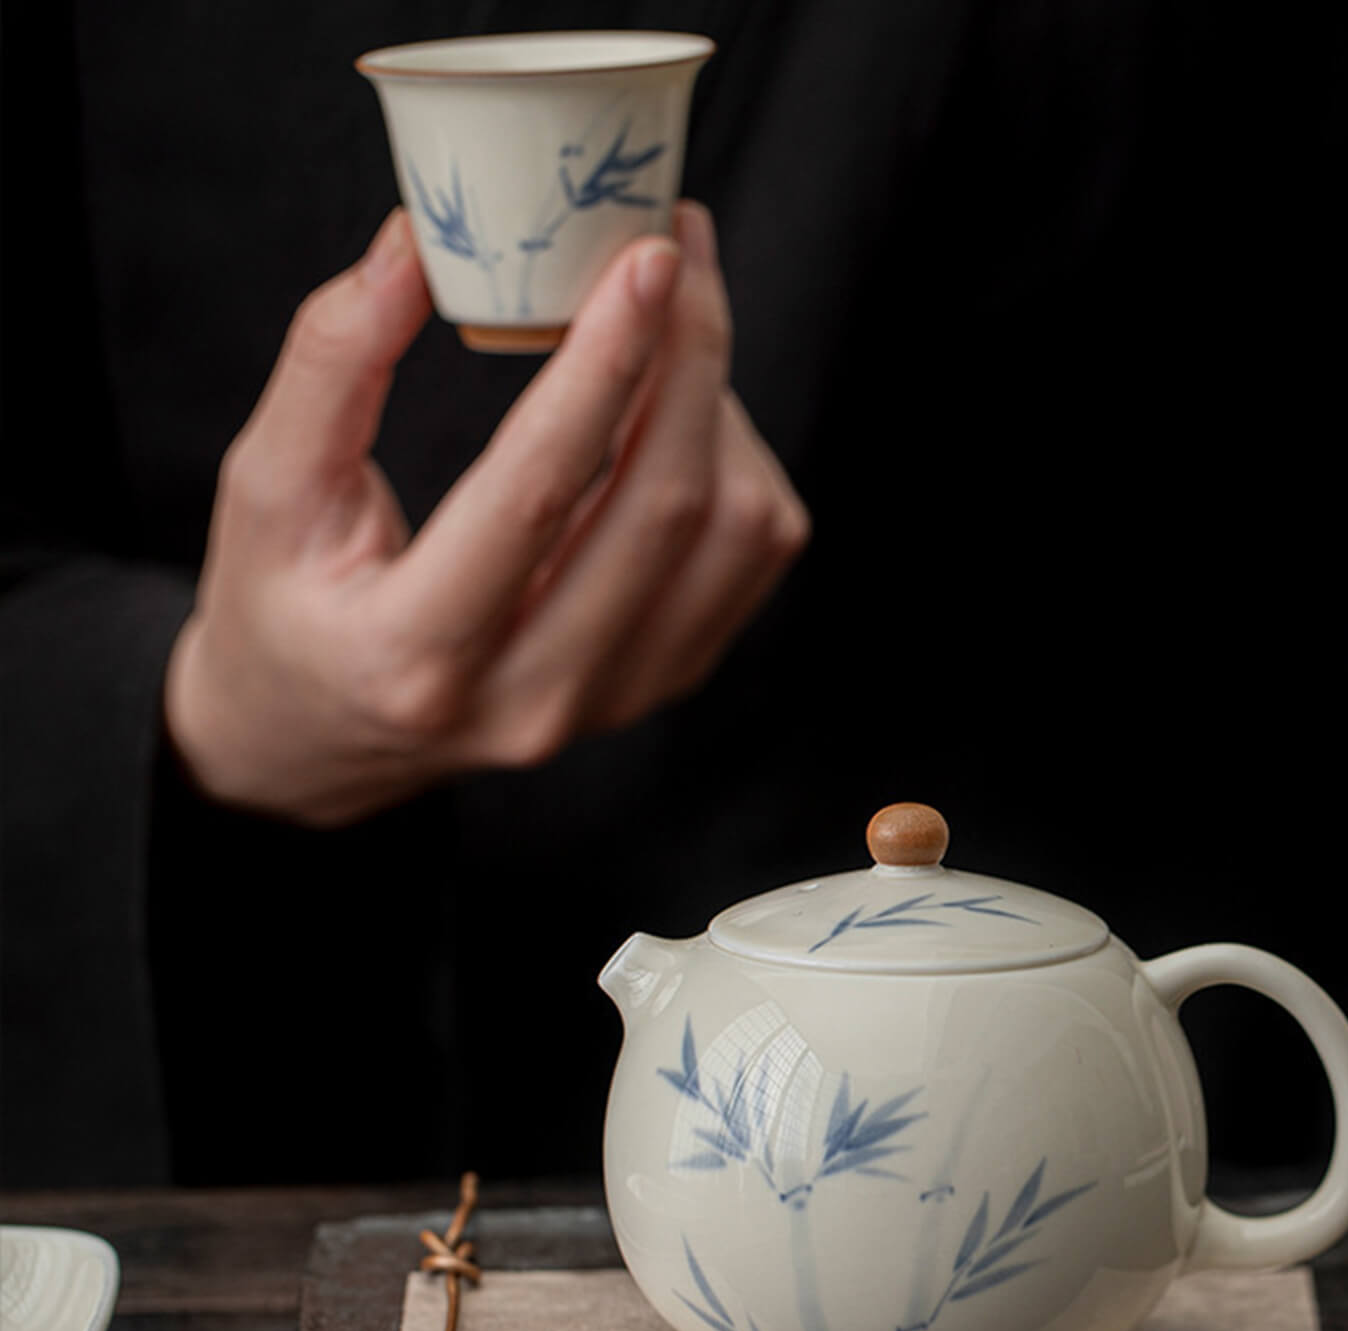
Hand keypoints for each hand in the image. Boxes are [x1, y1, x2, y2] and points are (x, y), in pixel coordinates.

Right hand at [164, 203, 808, 825]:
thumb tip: (416, 244)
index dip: (602, 364)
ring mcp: (612, 702)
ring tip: (664, 332)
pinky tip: (676, 419)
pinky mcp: (662, 684)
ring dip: (719, 408)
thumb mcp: (267, 489)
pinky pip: (751, 559)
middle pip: (664, 509)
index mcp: (418, 656)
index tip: (645, 255)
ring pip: (734, 535)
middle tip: (675, 245)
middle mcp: (533, 698)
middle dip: (689, 355)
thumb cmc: (287, 608)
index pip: (534, 493)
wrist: (325, 740)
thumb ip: (331, 364)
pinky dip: (737, 465)